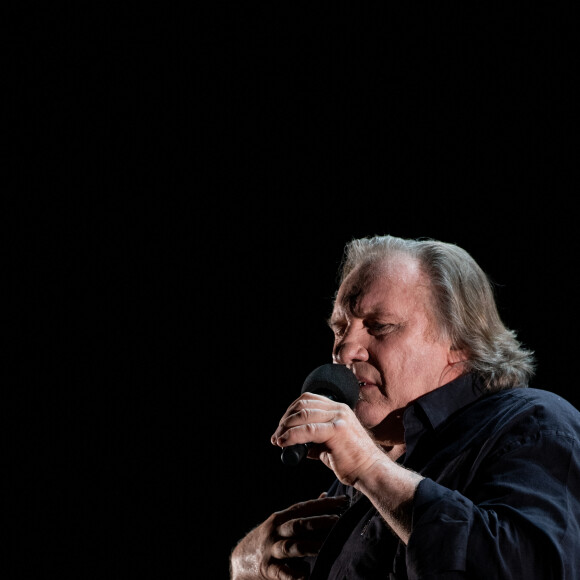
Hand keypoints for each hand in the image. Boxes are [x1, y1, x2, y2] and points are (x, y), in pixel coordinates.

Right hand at [230, 494, 348, 579]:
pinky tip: (305, 575)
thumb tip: (325, 495)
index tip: (343, 501)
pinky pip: (282, 572)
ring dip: (308, 546)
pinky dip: (293, 574)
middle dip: (318, 522)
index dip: (324, 504)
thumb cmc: (269, 538)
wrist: (240, 560)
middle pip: (299, 524)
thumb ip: (304, 511)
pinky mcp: (268, 569)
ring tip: (324, 547)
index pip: (305, 507)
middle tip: (337, 521)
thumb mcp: (282, 522)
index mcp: (281, 518)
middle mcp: (276, 531)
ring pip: (291, 547)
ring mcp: (271, 550)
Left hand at [271, 393, 385, 485]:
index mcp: (338, 409)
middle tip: (276, 435)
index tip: (282, 426)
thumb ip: (316, 440)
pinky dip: (291, 436)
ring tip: (278, 440)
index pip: (308, 399)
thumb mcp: (331, 445)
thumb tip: (299, 444)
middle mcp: (339, 409)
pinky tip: (284, 443)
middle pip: (303, 404)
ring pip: (303, 415)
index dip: (291, 411)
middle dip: (285, 420)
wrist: (371, 472)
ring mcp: (339, 418)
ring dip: (285, 428)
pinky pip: (307, 430)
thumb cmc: (353, 461)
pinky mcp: (337, 431)